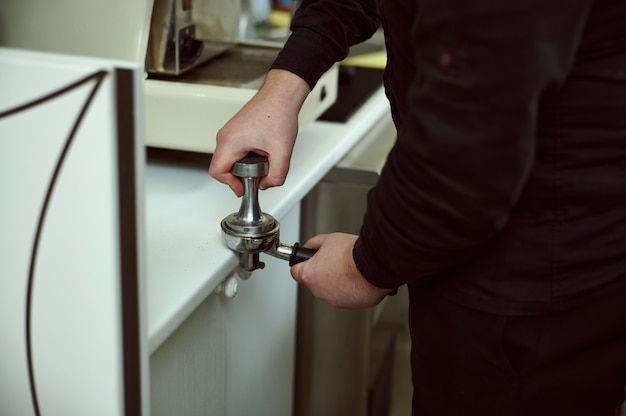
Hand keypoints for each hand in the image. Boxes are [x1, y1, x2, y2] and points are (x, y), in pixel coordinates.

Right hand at [209, 69, 309, 195]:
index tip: (243, 188)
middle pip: (222, 167)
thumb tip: (267, 184)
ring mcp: (228, 133)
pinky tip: (260, 155)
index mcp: (230, 142)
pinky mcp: (235, 131)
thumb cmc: (278, 114)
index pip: (217, 172)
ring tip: (261, 163)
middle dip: (239, 176)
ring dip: (243, 167)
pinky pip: (234, 151)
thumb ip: (276, 176)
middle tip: (257, 176)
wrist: (281, 96)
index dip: (230, 185)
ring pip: (229, 159)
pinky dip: (245, 157)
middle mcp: (225, 136)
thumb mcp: (282, 152)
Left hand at [290, 233, 392, 308]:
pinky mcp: (347, 305)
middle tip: (334, 262)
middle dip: (321, 273)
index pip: (295, 272)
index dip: (302, 264)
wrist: (373, 265)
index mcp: (309, 274)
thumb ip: (313, 243)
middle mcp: (318, 290)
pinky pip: (344, 296)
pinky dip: (348, 289)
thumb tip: (308, 246)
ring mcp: (332, 300)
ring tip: (347, 270)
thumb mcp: (328, 239)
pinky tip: (355, 278)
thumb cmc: (352, 254)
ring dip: (335, 282)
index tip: (306, 262)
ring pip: (329, 290)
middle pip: (314, 281)